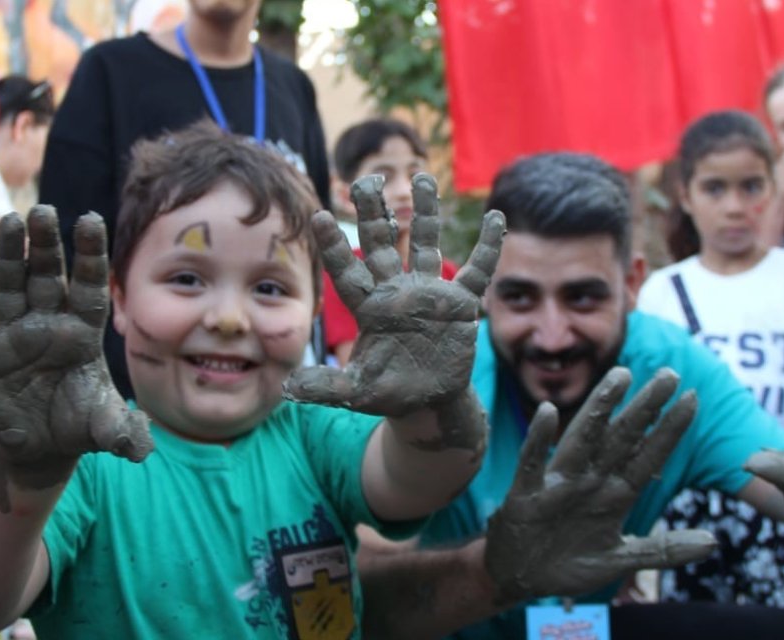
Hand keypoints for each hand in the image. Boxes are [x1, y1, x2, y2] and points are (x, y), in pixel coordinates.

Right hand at [0, 207, 151, 511]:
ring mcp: (11, 338)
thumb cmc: (77, 425)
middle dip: (46, 246)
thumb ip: (122, 432)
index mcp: (81, 334)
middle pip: (47, 278)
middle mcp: (46, 326)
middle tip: (44, 209)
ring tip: (10, 222)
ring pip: (9, 288)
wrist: (40, 448)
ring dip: (9, 257)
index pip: (87, 287)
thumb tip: (142, 446)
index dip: (89, 255)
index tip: (92, 218)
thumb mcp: (103, 430)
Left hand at [285, 174, 503, 434]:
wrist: (427, 400)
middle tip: (367, 180)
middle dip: (374, 214)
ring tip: (422, 177)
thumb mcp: (356, 391)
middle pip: (382, 245)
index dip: (334, 247)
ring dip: (425, 212)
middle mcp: (396, 292)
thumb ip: (326, 386)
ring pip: (425, 244)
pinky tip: (495, 217)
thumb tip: (288, 388)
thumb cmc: (388, 392)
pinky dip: (488, 246)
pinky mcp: (460, 304)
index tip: (319, 218)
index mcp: (369, 308)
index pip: (347, 272)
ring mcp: (429, 293)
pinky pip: (477, 270)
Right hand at [483, 368, 715, 601]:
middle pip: (621, 438)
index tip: (693, 398)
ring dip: (600, 408)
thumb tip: (713, 542)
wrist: (521, 577)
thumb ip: (663, 549)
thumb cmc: (571, 563)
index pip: (648, 456)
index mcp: (615, 494)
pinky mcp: (526, 495)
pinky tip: (547, 412)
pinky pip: (532, 463)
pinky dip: (538, 439)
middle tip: (669, 375)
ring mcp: (559, 485)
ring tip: (619, 377)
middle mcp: (591, 481)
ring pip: (582, 439)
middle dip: (645, 407)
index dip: (670, 430)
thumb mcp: (621, 560)